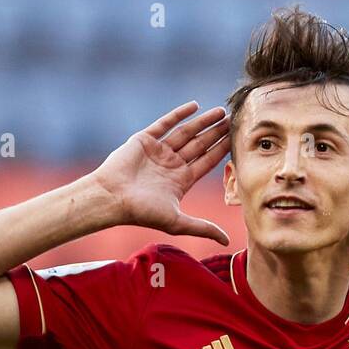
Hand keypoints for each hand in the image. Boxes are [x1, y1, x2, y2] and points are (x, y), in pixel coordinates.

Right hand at [92, 101, 231, 245]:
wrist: (111, 198)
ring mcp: (158, 152)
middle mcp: (171, 165)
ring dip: (203, 122)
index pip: (206, 163)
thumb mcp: (177, 222)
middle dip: (216, 134)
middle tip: (234, 121)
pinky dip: (179, 114)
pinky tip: (195, 106)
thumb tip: (227, 242)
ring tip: (220, 112)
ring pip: (186, 133)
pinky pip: (164, 123)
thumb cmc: (142, 212)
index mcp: (180, 181)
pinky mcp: (144, 139)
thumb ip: (203, 227)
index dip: (221, 151)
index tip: (237, 141)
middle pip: (200, 145)